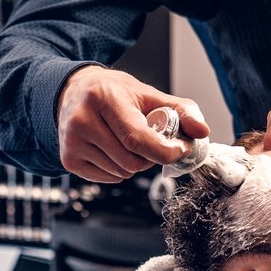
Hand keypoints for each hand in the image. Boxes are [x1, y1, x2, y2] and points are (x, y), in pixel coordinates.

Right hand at [57, 66, 209, 181]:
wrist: (75, 92)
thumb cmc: (115, 94)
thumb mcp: (148, 94)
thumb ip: (181, 110)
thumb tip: (202, 132)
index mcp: (104, 98)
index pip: (137, 138)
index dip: (164, 150)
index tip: (180, 149)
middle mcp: (82, 120)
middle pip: (131, 161)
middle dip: (150, 157)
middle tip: (150, 142)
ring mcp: (72, 142)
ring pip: (122, 173)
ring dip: (134, 164)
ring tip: (127, 143)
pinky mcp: (68, 159)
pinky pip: (109, 178)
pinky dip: (119, 170)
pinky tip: (113, 150)